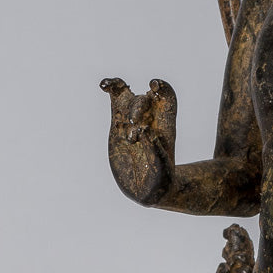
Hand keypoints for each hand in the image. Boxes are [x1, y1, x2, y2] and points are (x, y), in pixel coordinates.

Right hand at [100, 77, 175, 204]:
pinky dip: (111, 89)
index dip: (163, 89)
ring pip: (128, 96)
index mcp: (165, 126)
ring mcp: (132, 120)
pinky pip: (116, 101)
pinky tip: (104, 85)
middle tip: (134, 128)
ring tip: (115, 105)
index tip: (154, 86)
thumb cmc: (160, 181)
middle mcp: (149, 119)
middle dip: (138, 108)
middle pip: (145, 101)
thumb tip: (146, 132)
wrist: (148, 188)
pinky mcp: (118, 124)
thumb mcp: (162, 172)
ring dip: (121, 93)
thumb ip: (156, 155)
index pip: (167, 99)